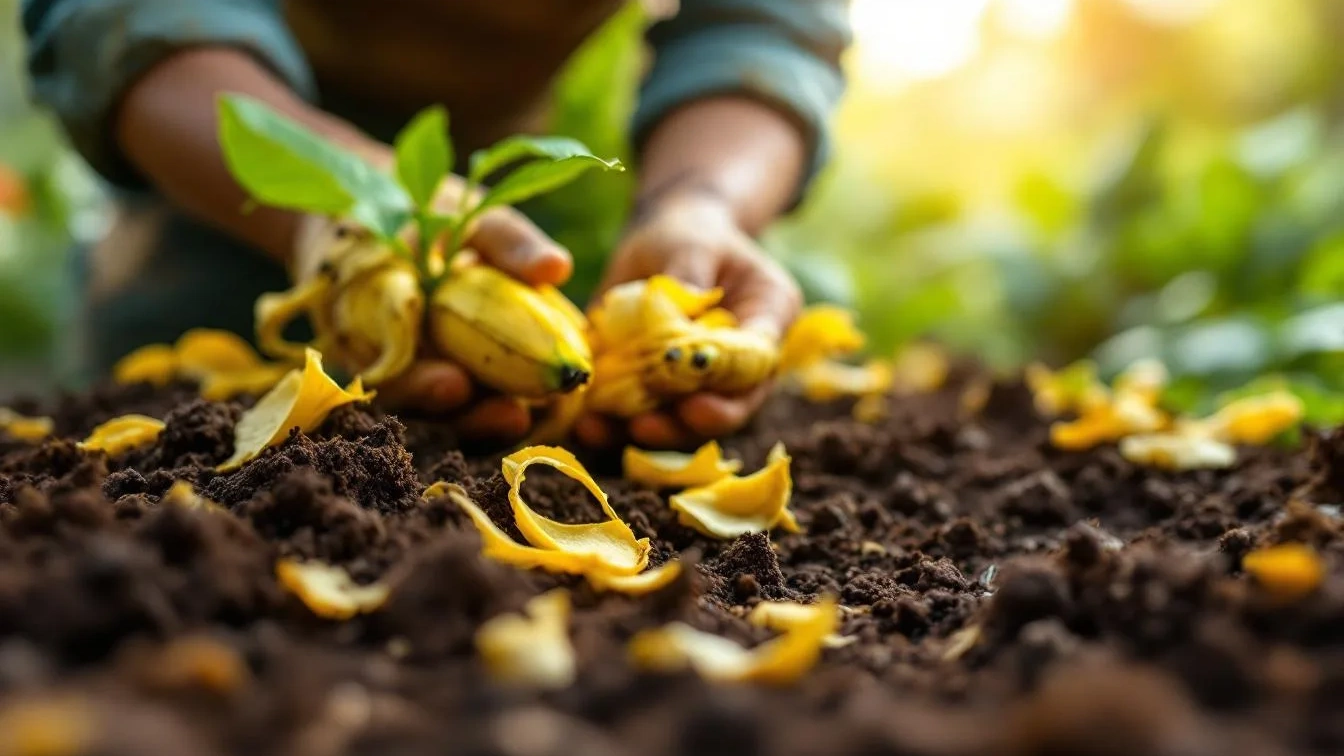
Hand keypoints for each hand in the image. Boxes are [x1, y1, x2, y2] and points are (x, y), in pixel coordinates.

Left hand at [293, 172, 571, 440]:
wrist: (357, 202)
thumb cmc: (434, 216)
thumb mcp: (481, 225)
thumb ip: (515, 246)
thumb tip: (558, 267)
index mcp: (492, 344)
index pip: (521, 385)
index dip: (539, 395)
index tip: (560, 398)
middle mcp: (451, 365)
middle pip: (474, 410)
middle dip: (489, 418)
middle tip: (511, 413)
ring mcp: (405, 367)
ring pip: (427, 405)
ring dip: (440, 404)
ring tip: (456, 387)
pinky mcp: (361, 362)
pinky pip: (382, 385)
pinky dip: (400, 383)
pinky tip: (420, 372)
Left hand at [575, 191, 802, 448]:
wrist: (663, 241)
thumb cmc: (689, 234)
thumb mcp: (690, 242)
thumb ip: (687, 274)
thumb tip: (678, 307)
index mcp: (768, 317)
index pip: (757, 365)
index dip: (729, 392)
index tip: (695, 406)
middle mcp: (742, 362)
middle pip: (726, 408)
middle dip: (685, 425)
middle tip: (645, 428)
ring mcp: (701, 383)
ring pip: (683, 422)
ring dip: (645, 432)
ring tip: (603, 429)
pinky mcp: (660, 391)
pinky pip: (642, 416)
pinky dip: (615, 425)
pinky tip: (587, 424)